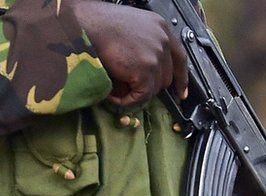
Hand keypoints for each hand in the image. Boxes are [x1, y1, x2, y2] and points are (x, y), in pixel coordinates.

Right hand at [73, 1, 187, 106]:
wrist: (84, 24)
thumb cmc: (98, 24)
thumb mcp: (130, 30)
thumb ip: (143, 49)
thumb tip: (142, 78)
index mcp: (160, 27)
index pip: (180, 57)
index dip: (181, 78)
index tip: (180, 93)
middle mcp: (162, 40)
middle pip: (166, 77)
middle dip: (149, 86)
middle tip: (129, 87)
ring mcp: (156, 56)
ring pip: (154, 89)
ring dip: (136, 92)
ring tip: (116, 88)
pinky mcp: (146, 70)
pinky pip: (141, 96)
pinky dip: (127, 101)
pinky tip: (113, 96)